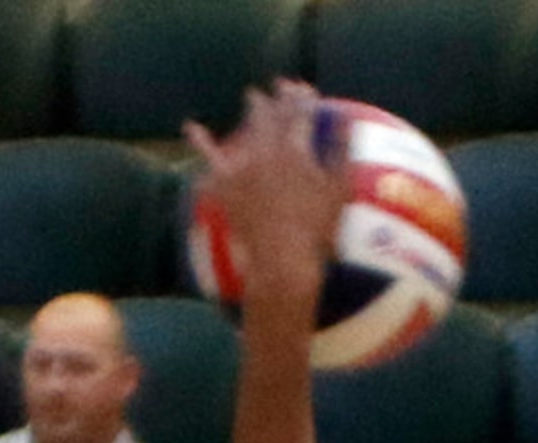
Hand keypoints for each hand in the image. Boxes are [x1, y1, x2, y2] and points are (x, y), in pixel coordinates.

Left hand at [183, 84, 346, 309]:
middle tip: (278, 87)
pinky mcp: (225, 187)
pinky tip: (190, 127)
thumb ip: (342, 150)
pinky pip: (209, 161)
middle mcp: (268, 152)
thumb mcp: (339, 190)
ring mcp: (244, 169)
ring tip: (252, 97)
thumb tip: (347, 119)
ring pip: (248, 130)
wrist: (281, 260)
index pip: (301, 112)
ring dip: (252, 110)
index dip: (303, 97)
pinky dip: (200, 142)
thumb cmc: (316, 231)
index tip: (304, 88)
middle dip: (278, 97)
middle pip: (273, 115)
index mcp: (297, 150)